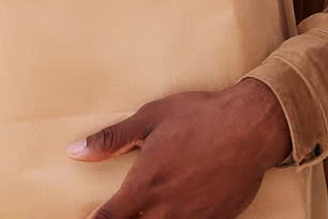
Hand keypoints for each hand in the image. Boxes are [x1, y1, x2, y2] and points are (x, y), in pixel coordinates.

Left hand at [66, 78, 291, 218]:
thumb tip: (75, 151)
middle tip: (124, 212)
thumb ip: (111, 139)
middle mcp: (167, 209)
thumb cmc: (200, 117)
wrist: (252, 126)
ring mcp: (193, 218)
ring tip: (148, 212)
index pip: (109, 218)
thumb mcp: (149, 119)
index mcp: (145, 185)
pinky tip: (176, 213)